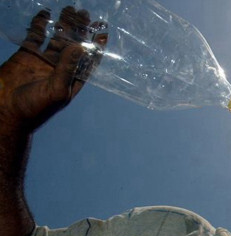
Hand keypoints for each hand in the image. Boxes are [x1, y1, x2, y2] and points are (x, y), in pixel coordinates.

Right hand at [0, 7, 107, 133]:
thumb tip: (80, 47)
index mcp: (72, 80)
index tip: (103, 33)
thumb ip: (67, 68)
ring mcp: (43, 61)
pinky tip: (46, 14)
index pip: (88, 61)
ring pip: (56, 39)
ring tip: (71, 9)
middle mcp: (60, 69)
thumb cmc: (35, 108)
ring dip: (64, 25)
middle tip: (86, 14)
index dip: (96, 48)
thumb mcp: (56, 90)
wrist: (6, 112)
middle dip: (81, 31)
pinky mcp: (26, 55)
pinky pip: (35, 37)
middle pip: (74, 45)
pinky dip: (40, 25)